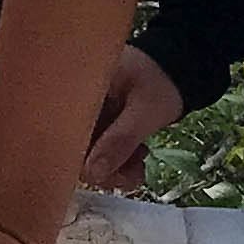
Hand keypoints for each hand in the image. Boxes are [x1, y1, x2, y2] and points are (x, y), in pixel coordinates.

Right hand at [81, 45, 183, 193]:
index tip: (108, 174)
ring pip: (88, 152)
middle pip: (74, 146)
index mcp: (77, 88)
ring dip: (114, 168)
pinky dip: (118, 160)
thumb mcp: (144, 112)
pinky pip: (100, 148)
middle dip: (103, 169)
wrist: (181, 67)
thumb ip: (119, 141)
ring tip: (140, 167)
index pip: (62, 131)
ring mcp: (87, 112)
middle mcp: (75, 101)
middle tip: (133, 176)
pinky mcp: (99, 121)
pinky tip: (137, 158)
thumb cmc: (161, 81)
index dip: (80, 159)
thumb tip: (92, 174)